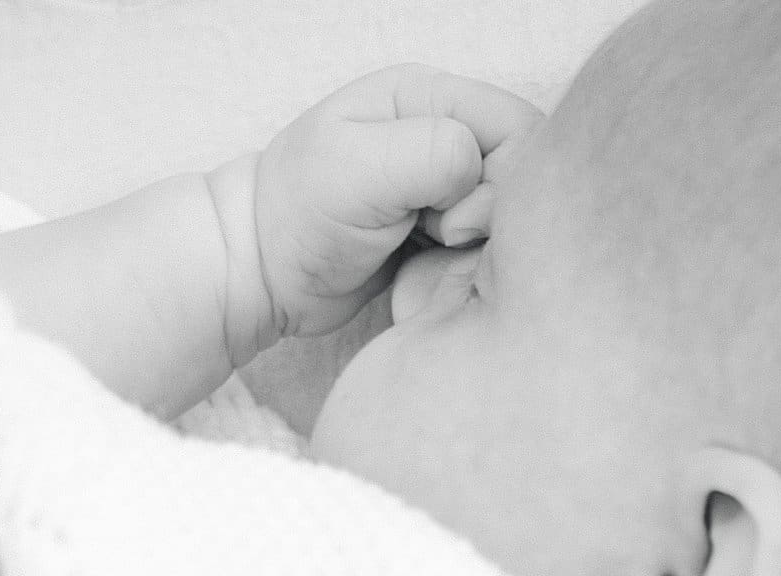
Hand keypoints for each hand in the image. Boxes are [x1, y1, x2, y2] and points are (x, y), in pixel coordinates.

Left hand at [215, 65, 540, 348]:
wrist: (260, 274)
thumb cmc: (299, 215)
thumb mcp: (361, 168)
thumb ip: (436, 154)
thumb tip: (482, 176)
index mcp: (429, 97)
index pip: (520, 127)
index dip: (504, 180)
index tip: (451, 221)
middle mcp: (443, 134)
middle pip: (520, 176)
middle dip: (490, 218)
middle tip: (437, 239)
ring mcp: (441, 187)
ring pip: (505, 220)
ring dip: (476, 249)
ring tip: (425, 256)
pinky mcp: (438, 235)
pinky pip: (481, 254)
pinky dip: (462, 270)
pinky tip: (423, 273)